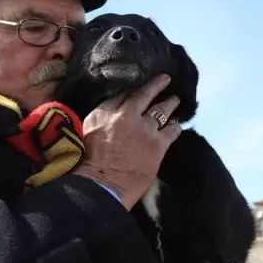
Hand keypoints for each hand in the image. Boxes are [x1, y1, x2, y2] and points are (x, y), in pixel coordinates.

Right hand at [71, 74, 182, 209]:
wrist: (100, 184)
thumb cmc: (87, 163)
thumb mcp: (86, 132)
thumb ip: (99, 119)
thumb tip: (108, 117)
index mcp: (104, 112)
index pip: (122, 94)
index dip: (133, 90)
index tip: (139, 87)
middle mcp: (126, 115)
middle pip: (144, 95)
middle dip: (156, 85)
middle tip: (165, 79)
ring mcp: (144, 128)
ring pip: (162, 109)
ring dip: (169, 103)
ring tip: (175, 100)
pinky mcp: (158, 144)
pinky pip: (172, 130)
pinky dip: (175, 127)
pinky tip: (177, 125)